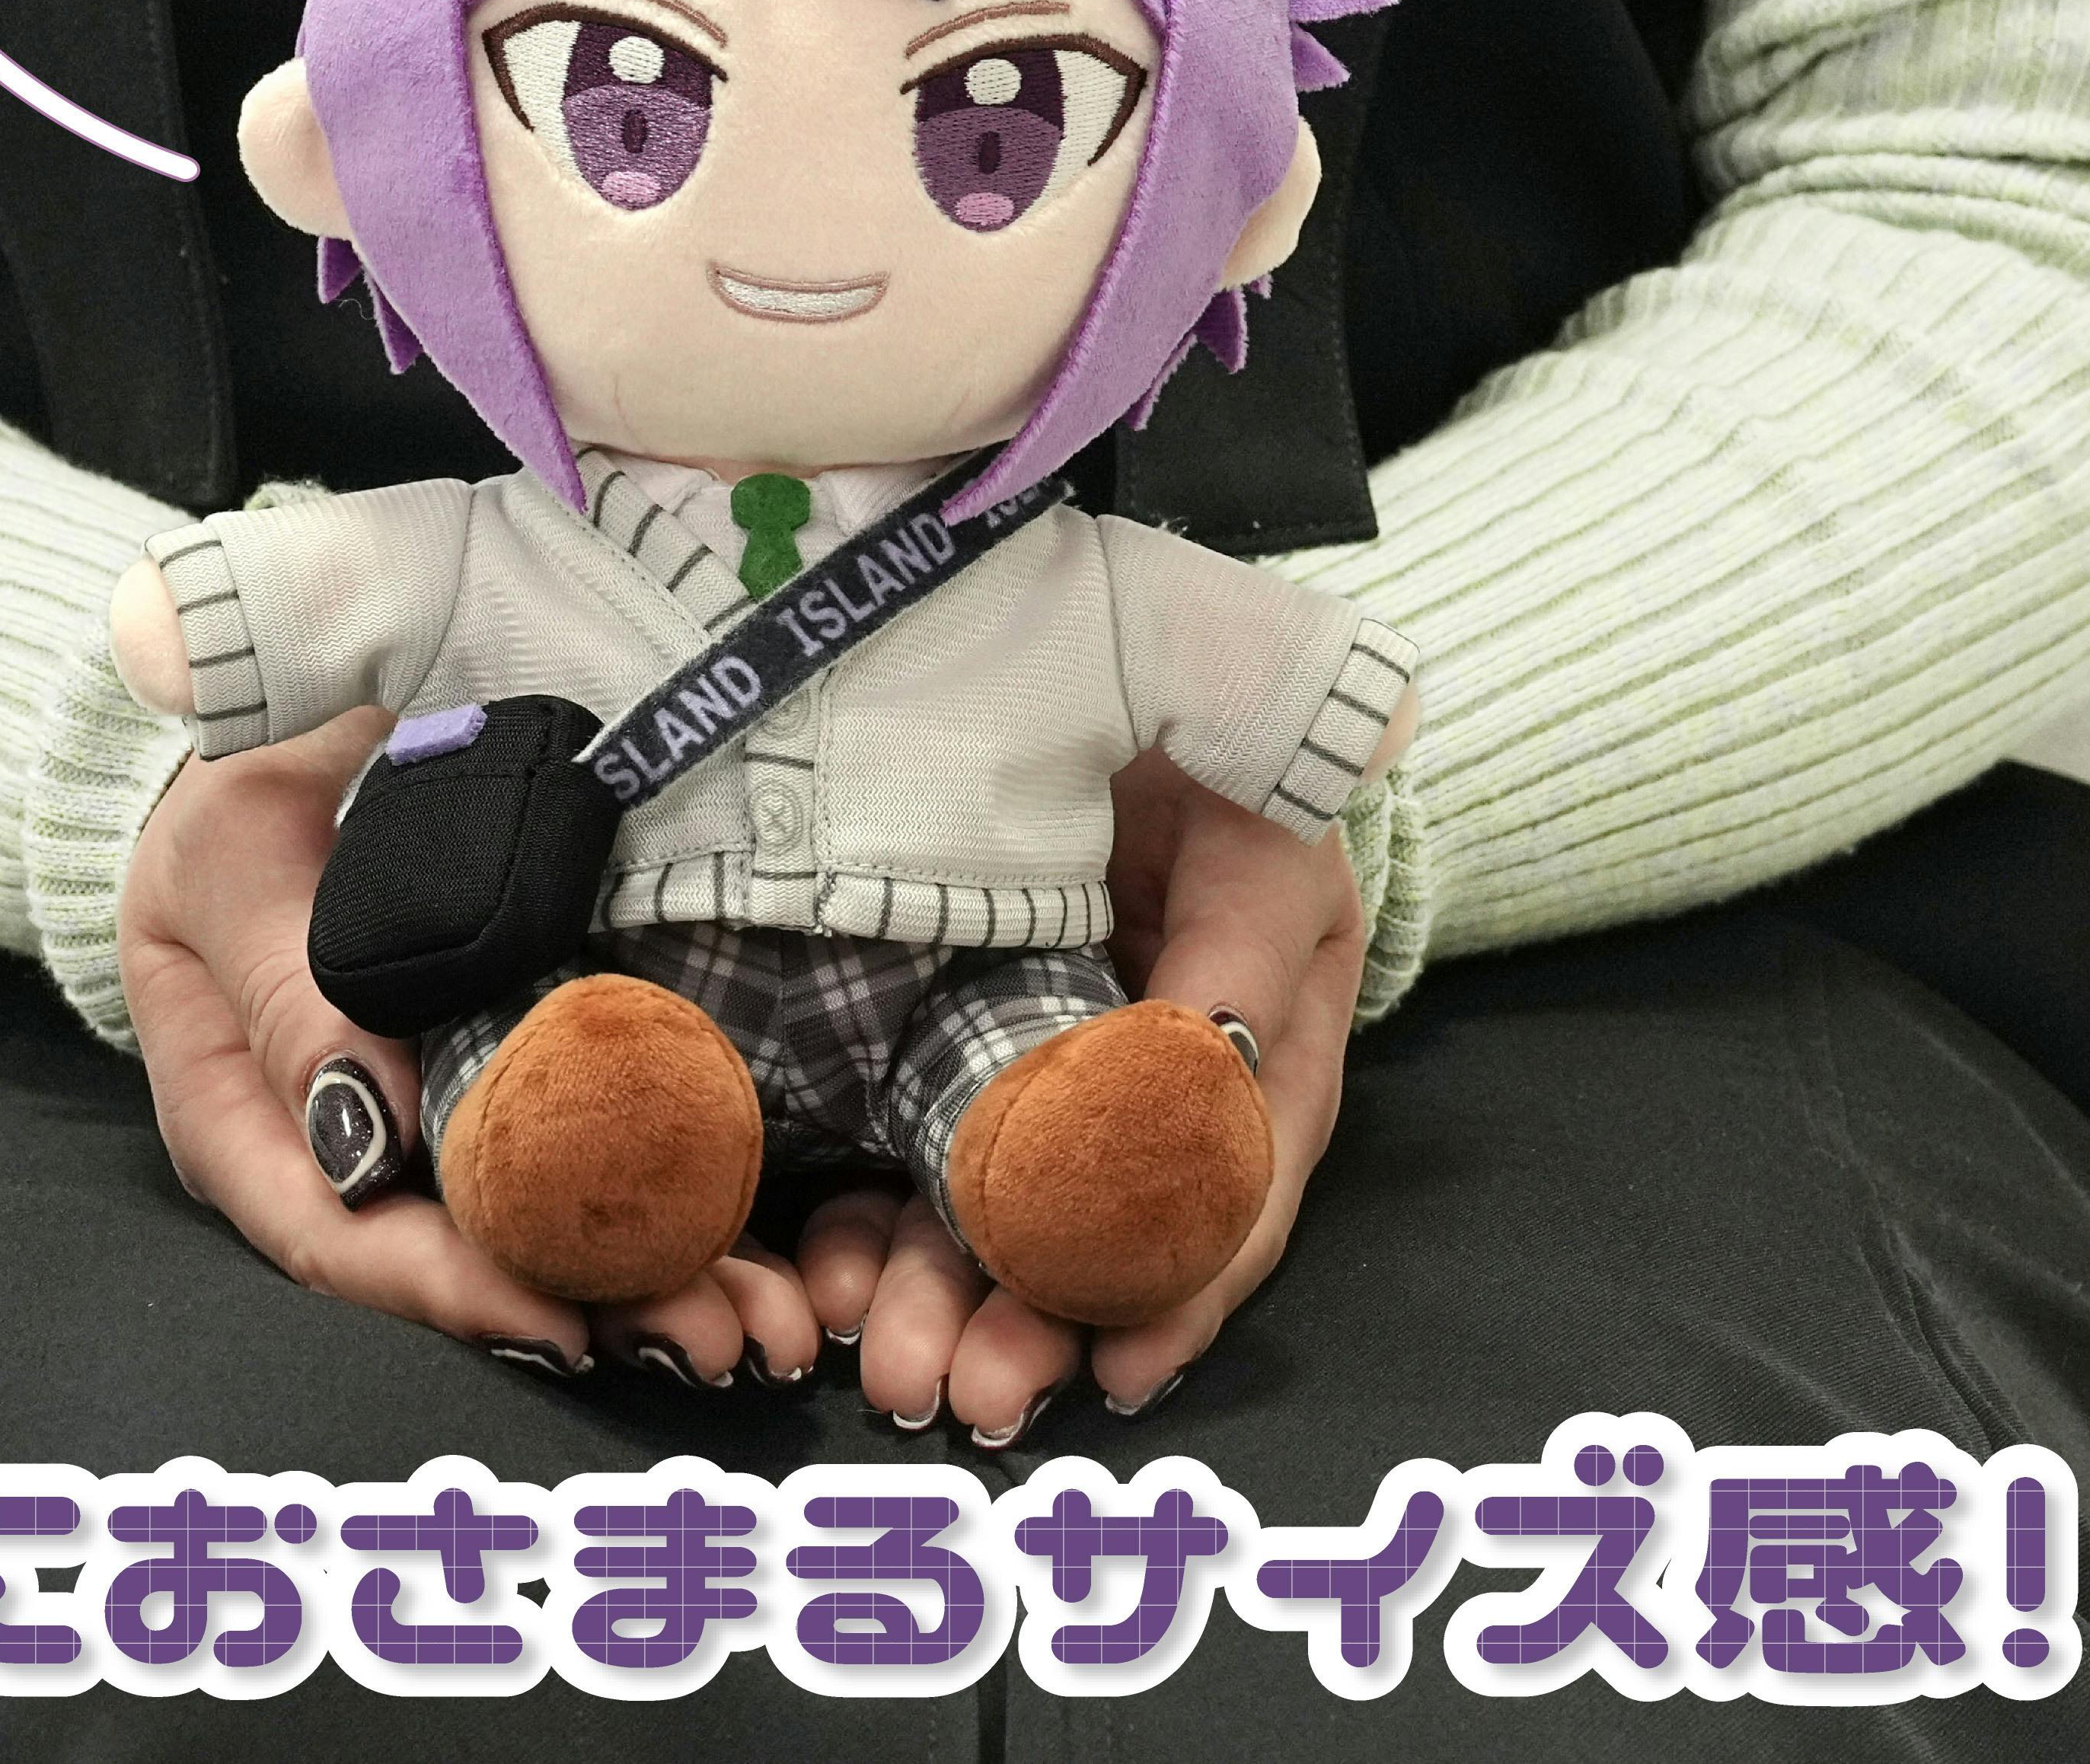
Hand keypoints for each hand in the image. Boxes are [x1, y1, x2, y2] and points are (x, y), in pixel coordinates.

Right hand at [114, 709, 822, 1386]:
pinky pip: (589, 1161)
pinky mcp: (515, 1085)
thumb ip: (290, 994)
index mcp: (238, 1117)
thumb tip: (365, 1141)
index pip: (336, 1239)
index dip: (451, 1291)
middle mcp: (334, 1150)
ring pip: (539, 1231)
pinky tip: (762, 1245)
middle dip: (592, 1304)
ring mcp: (430, 1124)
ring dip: (655, 1276)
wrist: (294, 732)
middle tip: (714, 1333)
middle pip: (457, 1262)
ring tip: (764, 1311)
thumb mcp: (240, 866)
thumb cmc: (246, 789)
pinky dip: (673, 1201)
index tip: (563, 1318)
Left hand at [796, 748, 1366, 1439]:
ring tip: (894, 1365)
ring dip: (947, 1298)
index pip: (1229, 1193)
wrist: (1129, 694)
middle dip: (1033, 1322)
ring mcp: (1047, 1076)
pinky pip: (910, 1152)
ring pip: (998, 1215)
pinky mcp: (951, 1052)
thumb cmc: (1223, 769)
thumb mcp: (1259, 841)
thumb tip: (1204, 1073)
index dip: (1182, 1285)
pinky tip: (830, 1273)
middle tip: (967, 1395)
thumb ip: (1239, 950)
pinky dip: (874, 1222)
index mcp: (1259, 1057)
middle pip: (1100, 1235)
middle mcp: (1154, 1093)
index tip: (1125, 1364)